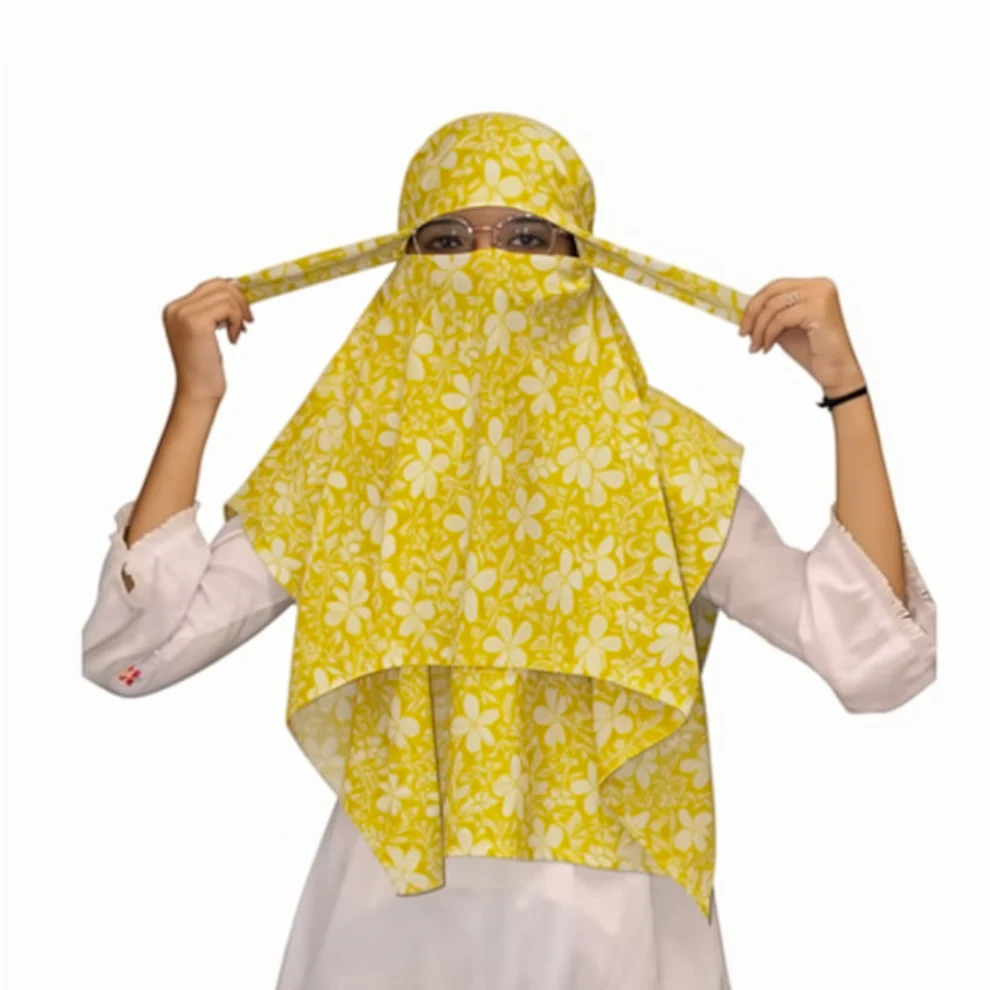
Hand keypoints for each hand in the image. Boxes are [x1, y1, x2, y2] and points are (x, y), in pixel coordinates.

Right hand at [161, 278, 253, 403]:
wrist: (197, 391)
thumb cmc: (204, 367)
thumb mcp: (206, 334)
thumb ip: (213, 312)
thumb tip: (235, 288)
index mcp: (175, 309)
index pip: (209, 285)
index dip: (232, 294)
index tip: (243, 310)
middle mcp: (175, 308)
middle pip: (218, 284)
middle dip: (239, 300)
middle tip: (248, 320)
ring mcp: (183, 314)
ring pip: (225, 294)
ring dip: (239, 313)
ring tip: (238, 332)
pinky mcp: (195, 322)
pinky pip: (228, 307)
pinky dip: (237, 321)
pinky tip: (233, 338)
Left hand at [738, 277, 865, 396]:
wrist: (835, 371)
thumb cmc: (813, 350)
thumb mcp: (785, 327)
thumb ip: (770, 315)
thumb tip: (743, 311)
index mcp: (814, 286)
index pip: (776, 286)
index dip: (755, 303)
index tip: (743, 323)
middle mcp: (820, 286)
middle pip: (772, 292)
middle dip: (752, 314)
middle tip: (743, 334)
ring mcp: (821, 295)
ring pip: (774, 306)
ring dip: (759, 329)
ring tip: (756, 346)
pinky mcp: (819, 309)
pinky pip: (781, 319)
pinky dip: (769, 334)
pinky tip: (768, 348)